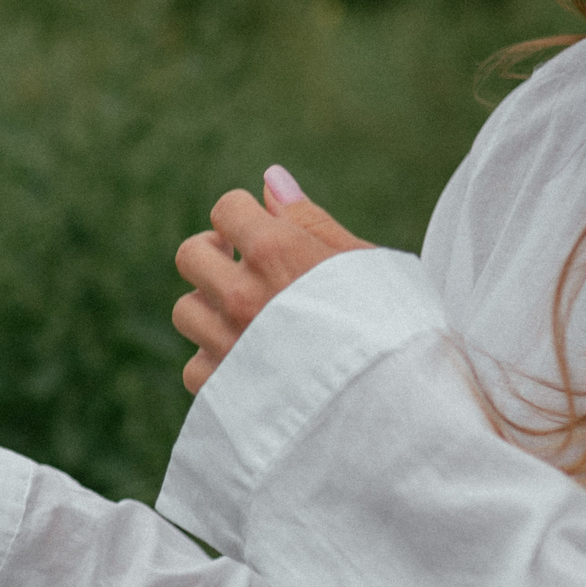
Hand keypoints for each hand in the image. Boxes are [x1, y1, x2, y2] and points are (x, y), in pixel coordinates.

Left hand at [173, 165, 374, 393]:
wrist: (398, 406)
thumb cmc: (393, 327)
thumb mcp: (362, 262)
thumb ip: (309, 219)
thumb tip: (270, 180)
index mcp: (276, 253)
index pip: (226, 209)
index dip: (243, 216)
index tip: (261, 232)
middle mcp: (241, 296)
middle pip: (191, 255)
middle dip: (215, 255)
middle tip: (245, 268)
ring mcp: (227, 345)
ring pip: (187, 310)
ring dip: (211, 309)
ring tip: (249, 318)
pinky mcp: (223, 392)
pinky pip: (195, 366)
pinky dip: (215, 362)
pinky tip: (249, 361)